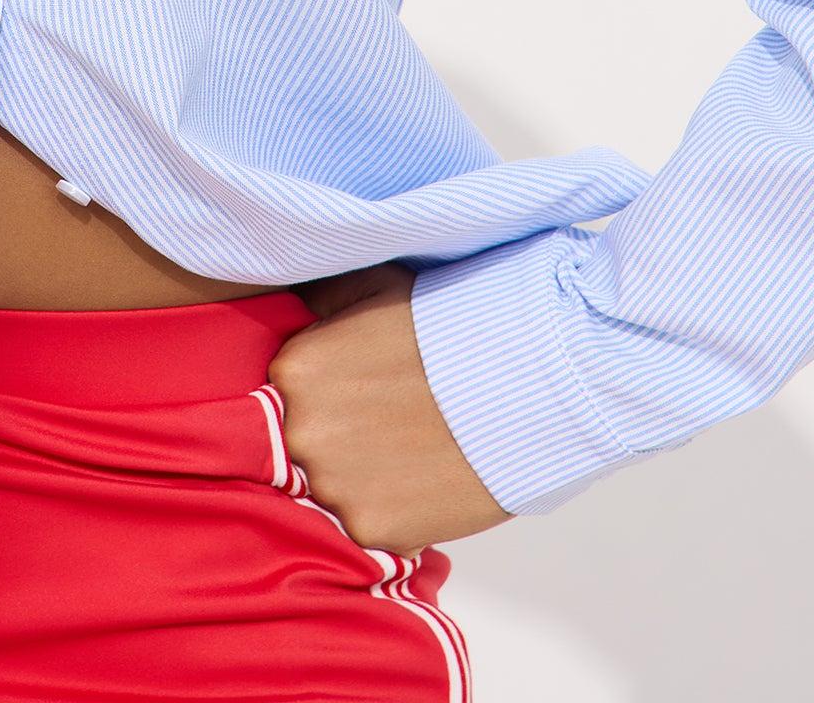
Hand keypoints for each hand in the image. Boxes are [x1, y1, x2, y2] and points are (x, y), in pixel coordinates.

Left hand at [266, 259, 513, 554]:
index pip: (289, 391)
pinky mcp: (371, 529)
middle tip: (393, 422)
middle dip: (343, 437)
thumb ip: (325, 299)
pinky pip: (371, 525)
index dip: (332, 391)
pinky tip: (429, 480)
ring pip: (336, 489)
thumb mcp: (379, 286)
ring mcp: (333, 485)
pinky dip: (397, 511)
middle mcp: (301, 430)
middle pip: (306, 444)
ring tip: (416, 452)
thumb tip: (297, 302)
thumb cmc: (452, 325)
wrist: (524, 380)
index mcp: (294, 369)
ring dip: (367, 478)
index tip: (367, 388)